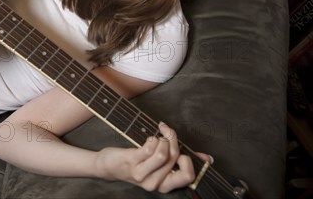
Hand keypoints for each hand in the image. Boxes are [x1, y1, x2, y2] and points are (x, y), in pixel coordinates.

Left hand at [95, 122, 210, 192]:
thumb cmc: (137, 162)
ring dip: (163, 138)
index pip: (188, 177)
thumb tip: (206, 158)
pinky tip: (150, 138)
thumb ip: (181, 161)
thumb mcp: (159, 166)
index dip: (190, 160)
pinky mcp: (132, 162)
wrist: (109, 166)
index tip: (182, 149)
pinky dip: (153, 139)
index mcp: (165, 185)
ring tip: (158, 134)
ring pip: (163, 154)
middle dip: (173, 139)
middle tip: (167, 130)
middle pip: (175, 158)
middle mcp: (155, 183)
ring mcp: (142, 174)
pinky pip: (150, 148)